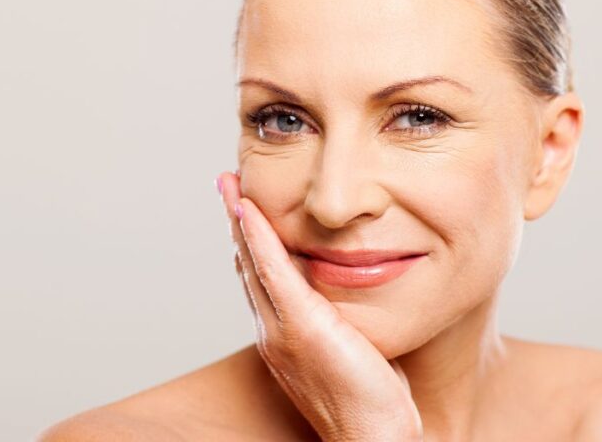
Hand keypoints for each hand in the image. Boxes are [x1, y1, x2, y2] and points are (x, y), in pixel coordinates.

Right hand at [216, 171, 423, 441]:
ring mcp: (280, 329)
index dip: (250, 242)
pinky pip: (271, 270)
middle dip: (236, 223)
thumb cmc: (373, 402)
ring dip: (239, 220)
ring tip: (231, 185)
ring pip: (252, 262)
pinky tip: (248, 210)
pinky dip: (257, 237)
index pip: (260, 278)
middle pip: (247, 265)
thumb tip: (349, 301)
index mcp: (282, 336)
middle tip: (228, 185)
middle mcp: (271, 330)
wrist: (373, 436)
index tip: (245, 210)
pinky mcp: (300, 326)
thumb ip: (341, 322)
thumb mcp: (353, 350)